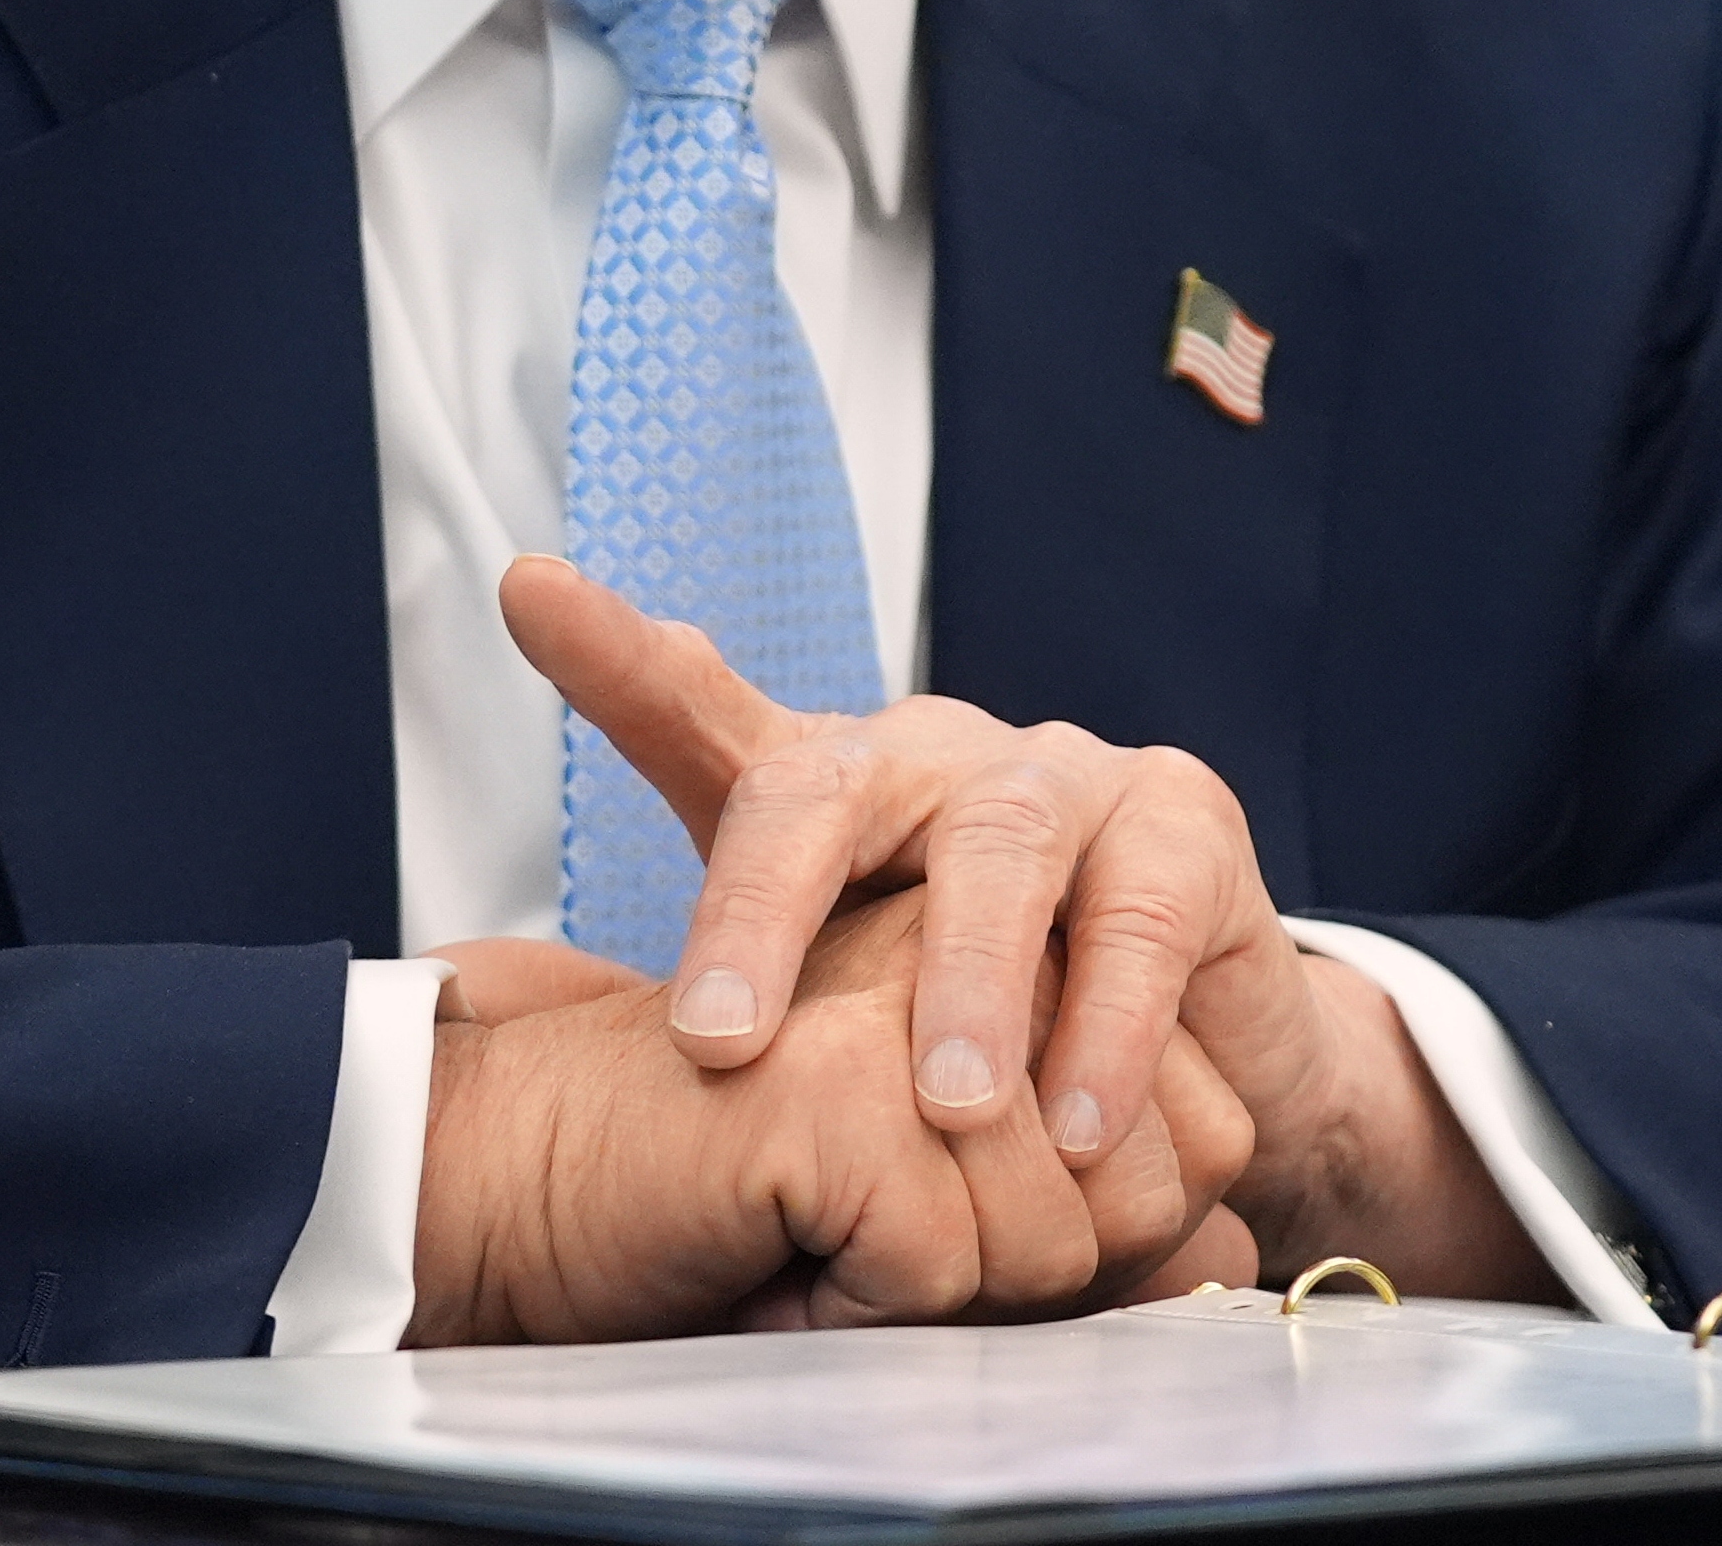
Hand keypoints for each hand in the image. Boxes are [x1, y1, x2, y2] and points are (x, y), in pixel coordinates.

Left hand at [501, 555, 1553, 1302]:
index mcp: (825, 785)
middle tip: (721, 1044)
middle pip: (826, 789)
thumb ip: (724, 1036)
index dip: (616, 657)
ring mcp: (1061, 773)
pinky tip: (1080, 1128)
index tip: (530, 593)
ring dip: (968, 985)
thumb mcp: (836, 1029)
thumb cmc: (973, 1031)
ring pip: (997, 847)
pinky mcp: (1184, 822)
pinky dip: (1108, 1030)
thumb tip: (571, 1078)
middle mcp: (930, 754)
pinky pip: (1136, 918)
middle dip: (765, 912)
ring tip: (946, 1110)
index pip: (703, 713)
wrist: (1191, 1069)